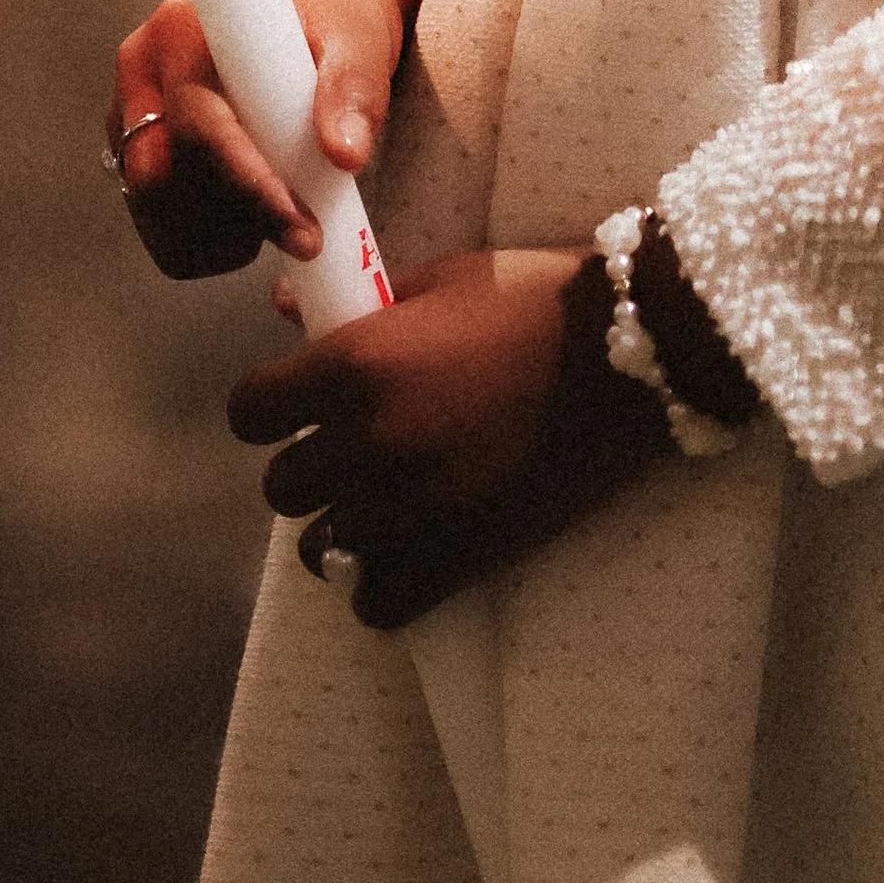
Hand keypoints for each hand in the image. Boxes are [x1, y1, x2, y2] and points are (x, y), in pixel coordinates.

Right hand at [106, 0, 429, 279]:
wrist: (320, 6)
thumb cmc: (335, 15)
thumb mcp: (357, 41)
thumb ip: (350, 90)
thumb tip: (344, 155)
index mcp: (183, 28)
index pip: (198, 125)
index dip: (247, 184)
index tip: (301, 227)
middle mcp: (143, 67)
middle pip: (158, 174)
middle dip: (229, 219)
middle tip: (305, 236)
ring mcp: (130, 109)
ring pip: (149, 204)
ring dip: (214, 236)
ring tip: (284, 221)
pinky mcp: (137, 144)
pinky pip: (151, 216)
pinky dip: (198, 242)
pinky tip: (249, 228)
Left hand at [228, 246, 671, 625]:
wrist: (634, 355)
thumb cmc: (537, 299)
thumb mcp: (447, 279)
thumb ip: (365, 302)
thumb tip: (287, 308)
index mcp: (358, 363)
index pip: (249, 412)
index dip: (266, 408)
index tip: (293, 404)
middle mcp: (371, 441)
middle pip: (282, 486)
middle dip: (309, 465)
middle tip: (352, 447)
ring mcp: (412, 508)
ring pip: (323, 548)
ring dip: (344, 526)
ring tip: (385, 501)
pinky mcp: (458, 557)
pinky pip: (377, 603)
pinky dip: (382, 585)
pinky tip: (410, 551)